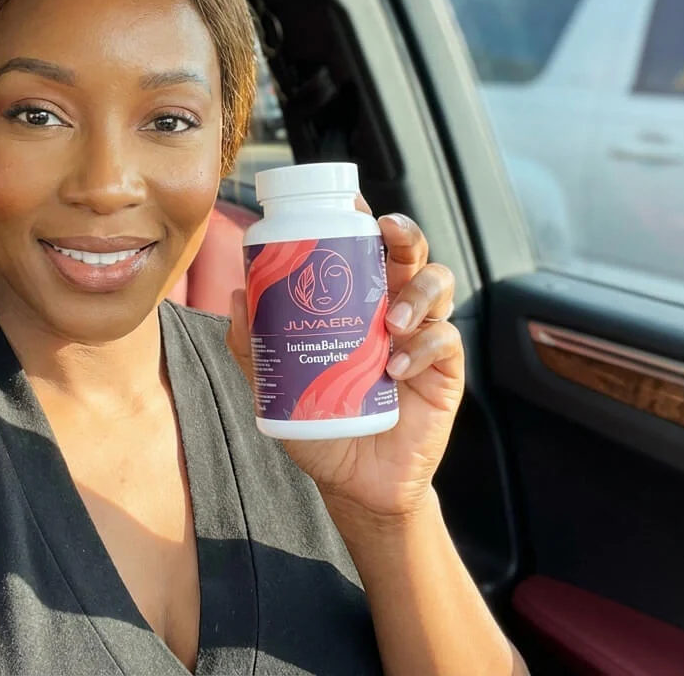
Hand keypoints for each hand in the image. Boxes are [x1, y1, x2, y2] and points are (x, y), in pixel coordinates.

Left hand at [226, 197, 462, 523]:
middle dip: (402, 233)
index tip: (349, 201)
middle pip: (409, 251)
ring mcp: (421, 335)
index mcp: (356, 299)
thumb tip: (238, 296)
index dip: (362, 218)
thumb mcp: (276, 385)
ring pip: (437, 283)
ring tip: (390, 324)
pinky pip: (445, 340)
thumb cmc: (318, 423)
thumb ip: (254, 346)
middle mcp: (392, 306)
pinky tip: (395, 370)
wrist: (354, 482)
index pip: (363, 247)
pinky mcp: (444, 368)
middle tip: (386, 235)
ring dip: (417, 293)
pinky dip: (422, 348)